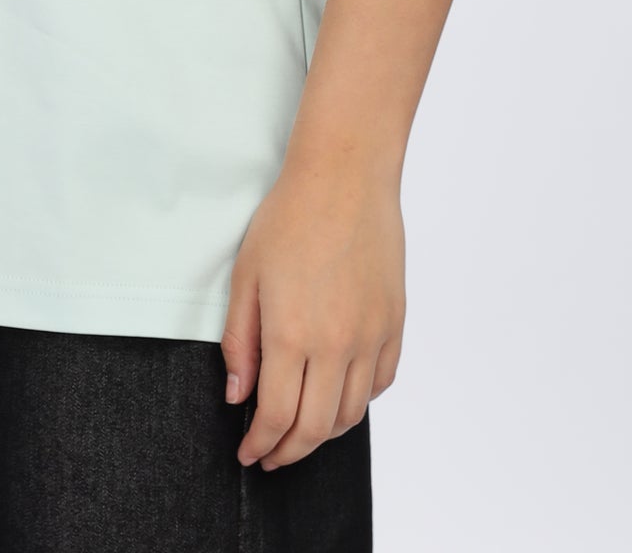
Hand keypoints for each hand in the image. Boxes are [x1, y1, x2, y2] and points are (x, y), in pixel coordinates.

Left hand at [221, 156, 404, 470]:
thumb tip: (237, 396)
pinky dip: (360, 401)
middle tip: (272, 455)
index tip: (250, 454)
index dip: (261, 445)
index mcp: (292, 334)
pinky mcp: (394, 322)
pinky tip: (340, 394)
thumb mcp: (246, 276)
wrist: (344, 176)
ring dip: (326, 432)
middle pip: (316, 428)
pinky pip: (381, 382)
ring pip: (353, 413)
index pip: (277, 417)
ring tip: (303, 429)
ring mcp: (371, 335)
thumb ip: (239, 342)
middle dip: (290, 452)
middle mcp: (336, 344)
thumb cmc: (290, 218)